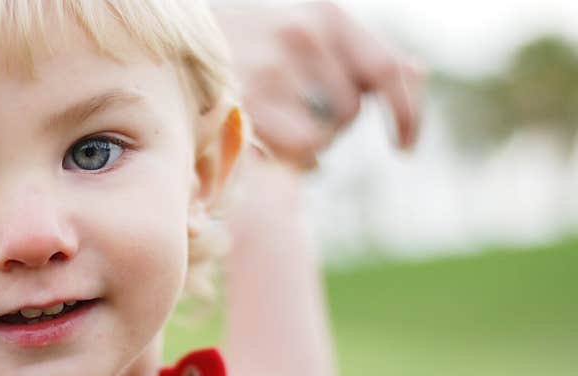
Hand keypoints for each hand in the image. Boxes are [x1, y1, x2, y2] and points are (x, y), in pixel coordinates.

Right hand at [216, 1, 423, 167]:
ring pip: (326, 131)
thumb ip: (355, 52)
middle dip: (331, 125)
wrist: (166, 44)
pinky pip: (302, 146)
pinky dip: (291, 154)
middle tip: (294, 119)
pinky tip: (267, 141)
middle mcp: (303, 33)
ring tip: (274, 123)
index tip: (405, 146)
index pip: (387, 68)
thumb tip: (416, 72)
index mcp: (324, 13)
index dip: (405, 112)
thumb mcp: (301, 33)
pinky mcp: (248, 100)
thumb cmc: (241, 44)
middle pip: (350, 110)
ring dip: (309, 141)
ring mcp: (274, 67)